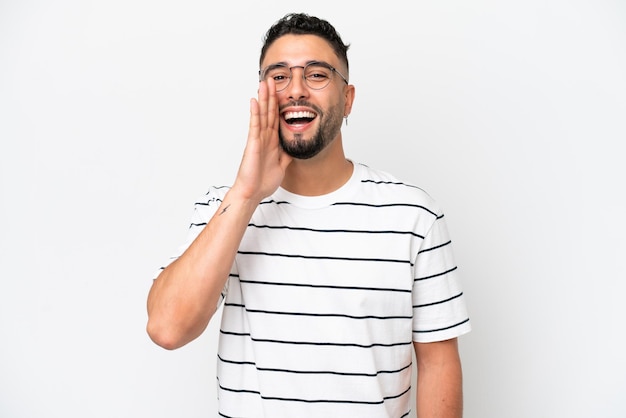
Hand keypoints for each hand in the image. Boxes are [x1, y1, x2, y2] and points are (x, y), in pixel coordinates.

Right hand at [232, 79, 292, 202]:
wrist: (253, 193)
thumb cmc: (263, 181)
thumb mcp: (282, 165)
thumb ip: (287, 154)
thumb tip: (294, 146)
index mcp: (273, 141)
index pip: (277, 118)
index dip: (279, 104)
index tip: (282, 90)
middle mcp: (265, 137)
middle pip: (269, 112)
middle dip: (271, 95)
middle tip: (272, 78)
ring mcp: (258, 139)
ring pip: (262, 114)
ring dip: (263, 98)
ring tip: (263, 82)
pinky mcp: (253, 144)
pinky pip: (255, 126)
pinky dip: (255, 113)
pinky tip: (255, 101)